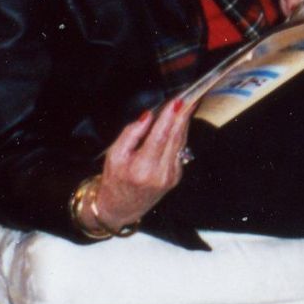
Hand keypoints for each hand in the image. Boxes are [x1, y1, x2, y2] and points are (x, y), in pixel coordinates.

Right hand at [89, 97, 191, 231]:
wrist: (121, 207)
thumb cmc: (115, 180)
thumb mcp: (114, 155)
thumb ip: (131, 134)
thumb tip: (148, 116)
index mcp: (142, 168)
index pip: (160, 137)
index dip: (170, 118)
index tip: (177, 101)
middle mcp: (160, 173)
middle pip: (175, 138)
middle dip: (183, 115)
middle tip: (190, 96)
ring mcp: (171, 176)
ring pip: (180, 142)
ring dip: (184, 122)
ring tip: (188, 103)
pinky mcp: (176, 176)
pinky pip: (179, 150)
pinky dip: (180, 134)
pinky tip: (180, 122)